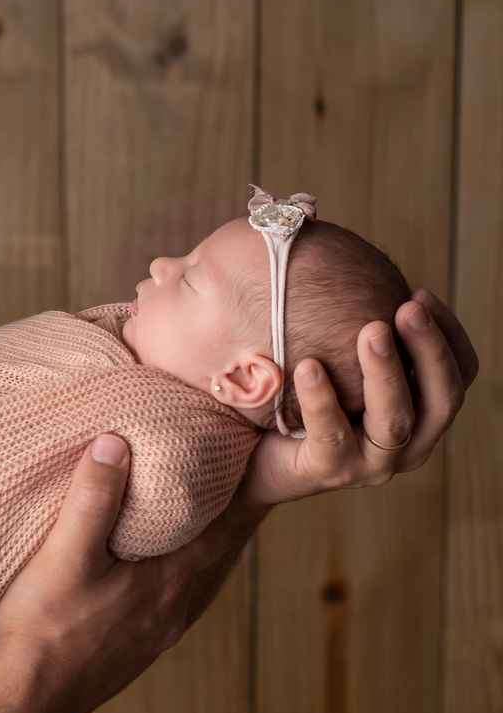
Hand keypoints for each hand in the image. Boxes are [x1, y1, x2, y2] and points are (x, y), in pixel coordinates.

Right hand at [0, 436, 232, 712]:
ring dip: (161, 568)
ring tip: (141, 541)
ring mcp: (149, 645)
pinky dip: (140, 597)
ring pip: (169, 593)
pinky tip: (112, 591)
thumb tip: (115, 444)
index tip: (214, 479)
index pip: (215, 536)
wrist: (25, 700)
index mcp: (166, 584)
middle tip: (173, 500)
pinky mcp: (124, 663)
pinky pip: (145, 619)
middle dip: (186, 533)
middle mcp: (168, 616)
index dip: (217, 506)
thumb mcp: (67, 551)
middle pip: (194, 564)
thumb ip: (94, 498)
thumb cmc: (46, 624)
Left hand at [237, 287, 477, 512]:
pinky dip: (323, 401)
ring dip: (386, 372)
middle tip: (407, 307)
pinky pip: (332, 437)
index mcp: (422, 412)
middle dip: (429, 350)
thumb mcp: (340, 356)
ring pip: (395, 420)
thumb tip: (334, 239)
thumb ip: (356, 320)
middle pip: (442, 399)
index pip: (461, 374)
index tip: (420, 293)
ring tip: (370, 330)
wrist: (251, 455)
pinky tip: (309, 367)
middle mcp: (409, 443)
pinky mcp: (330, 473)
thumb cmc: (302, 396)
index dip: (449, 335)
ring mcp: (372, 464)